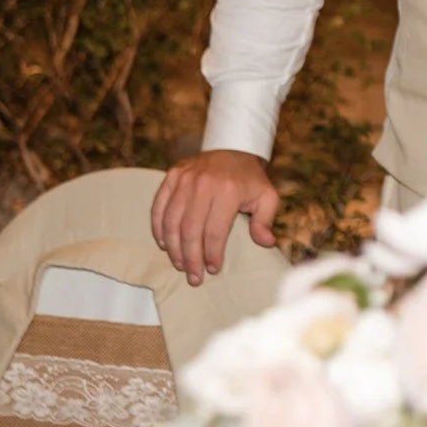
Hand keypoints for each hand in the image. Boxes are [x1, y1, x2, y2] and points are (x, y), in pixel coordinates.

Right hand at [151, 150, 279, 286]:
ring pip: (172, 221)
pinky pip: (159, 207)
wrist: (233, 149)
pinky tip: (164, 244)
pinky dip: (159, 228)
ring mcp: (184, 179)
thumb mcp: (267, 197)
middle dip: (191, 257)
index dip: (212, 253)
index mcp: (228, 191)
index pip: (215, 231)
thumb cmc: (250, 179)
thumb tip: (266, 242)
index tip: (213, 268)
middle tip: (193, 277)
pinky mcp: (171, 176)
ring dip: (173, 247)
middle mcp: (203, 184)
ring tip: (180, 264)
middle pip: (191, 229)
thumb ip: (266, 220)